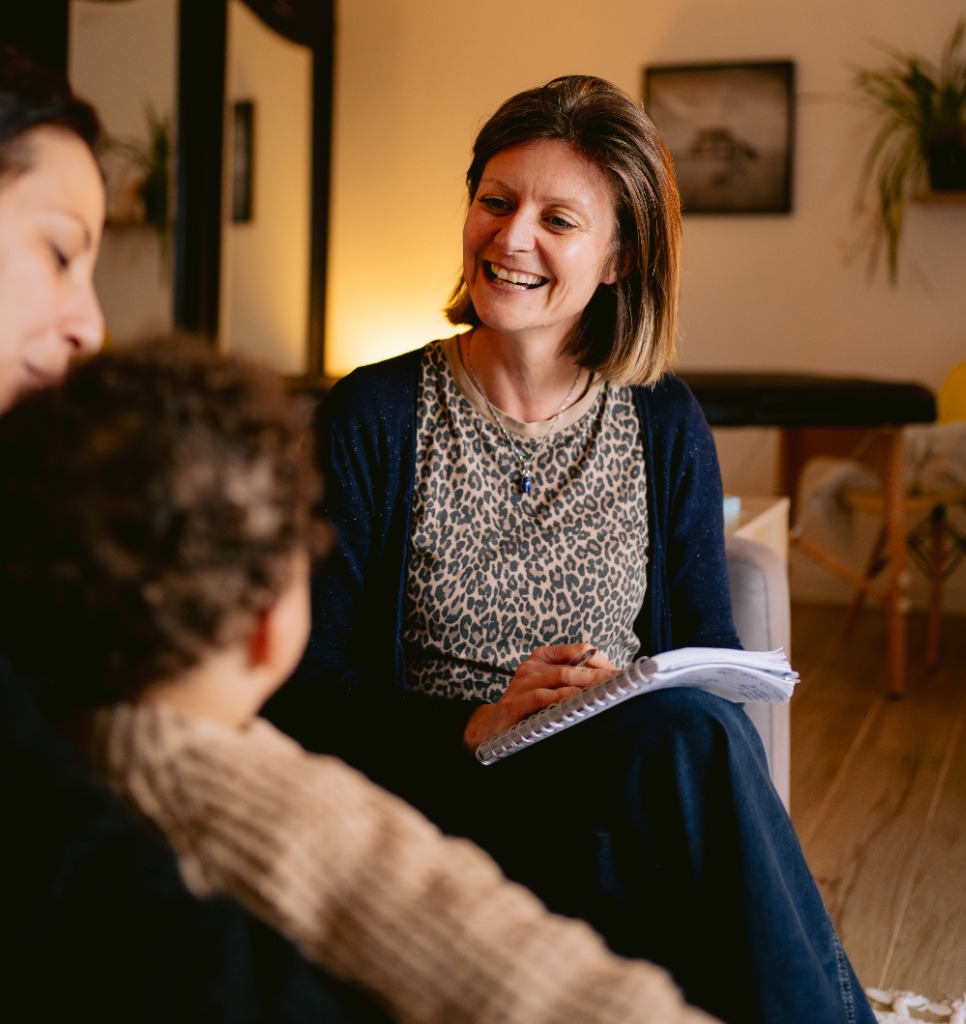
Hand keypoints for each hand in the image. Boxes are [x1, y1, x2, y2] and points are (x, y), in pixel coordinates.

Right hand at [462, 642, 616, 753]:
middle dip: (600, 675)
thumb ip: (574, 680)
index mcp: (543, 657)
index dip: (602, 660)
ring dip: (586, 684)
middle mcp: (532, 666)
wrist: (492, 728)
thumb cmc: (529, 708)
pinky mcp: (515, 703)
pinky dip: (563, 697)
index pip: (579, 649)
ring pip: (560, 676)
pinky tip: (578, 699)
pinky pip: (543, 696)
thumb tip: (610, 680)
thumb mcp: (550, 688)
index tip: (621, 674)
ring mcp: (522, 683)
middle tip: (621, 685)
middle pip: (573, 664)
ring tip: (606, 691)